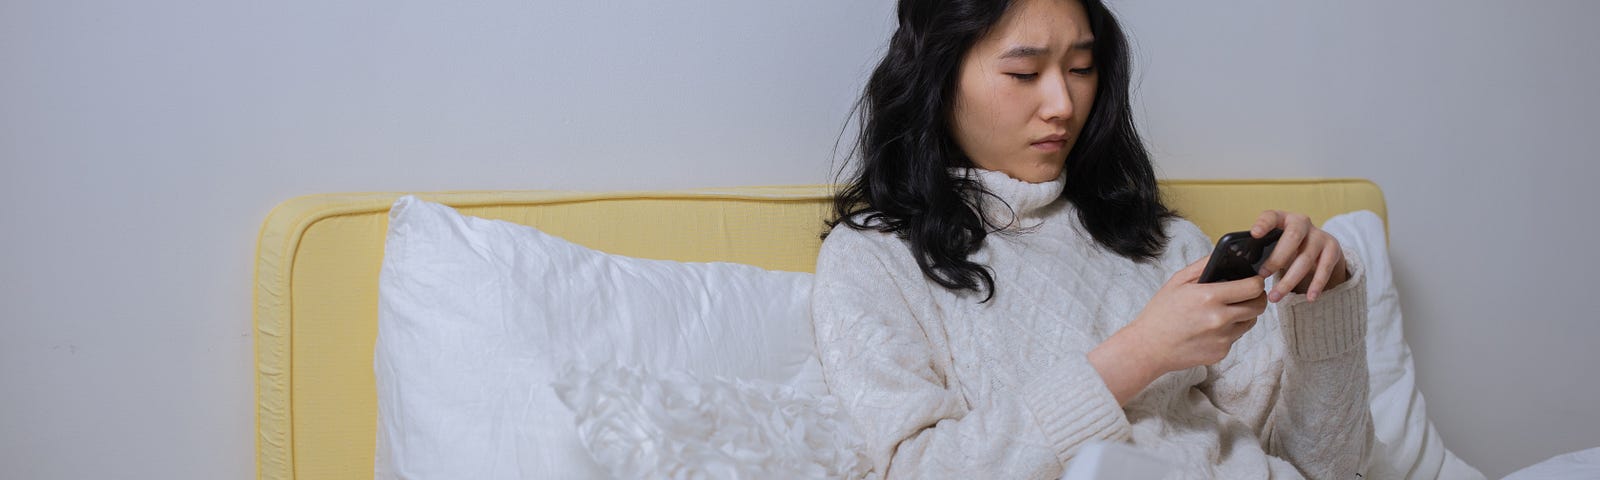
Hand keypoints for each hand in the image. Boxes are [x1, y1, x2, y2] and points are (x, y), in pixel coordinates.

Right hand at [1096, 257, 1266, 382]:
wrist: (1148, 348)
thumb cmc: (1160, 313)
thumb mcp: (1177, 281)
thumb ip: (1203, 266)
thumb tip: (1226, 255)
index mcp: (1209, 297)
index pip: (1253, 287)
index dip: (1257, 282)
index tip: (1254, 280)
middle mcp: (1220, 319)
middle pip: (1258, 305)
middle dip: (1256, 297)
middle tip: (1247, 294)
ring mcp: (1222, 338)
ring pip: (1250, 322)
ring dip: (1244, 314)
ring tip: (1226, 310)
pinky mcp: (1221, 352)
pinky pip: (1235, 337)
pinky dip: (1229, 330)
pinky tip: (1211, 328)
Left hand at [1250, 210, 1348, 301]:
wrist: (1318, 244)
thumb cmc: (1286, 245)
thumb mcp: (1274, 240)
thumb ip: (1261, 248)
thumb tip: (1241, 268)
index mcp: (1283, 218)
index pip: (1272, 216)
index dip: (1263, 224)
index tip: (1254, 234)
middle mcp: (1303, 223)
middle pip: (1292, 238)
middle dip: (1276, 258)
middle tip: (1262, 275)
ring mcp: (1320, 236)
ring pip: (1305, 258)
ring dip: (1289, 280)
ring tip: (1275, 296)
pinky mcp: (1332, 250)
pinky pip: (1325, 269)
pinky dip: (1317, 284)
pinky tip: (1310, 297)